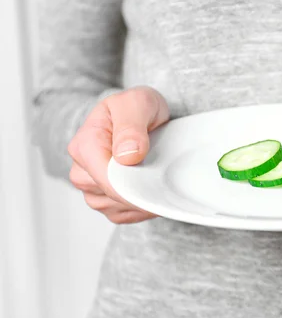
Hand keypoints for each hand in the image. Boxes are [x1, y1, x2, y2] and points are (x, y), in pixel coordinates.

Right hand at [67, 86, 169, 223]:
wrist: (140, 116)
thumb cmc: (136, 108)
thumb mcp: (138, 103)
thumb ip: (131, 125)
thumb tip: (127, 154)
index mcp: (84, 145)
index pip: (106, 180)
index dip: (133, 188)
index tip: (157, 186)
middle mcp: (82, 170)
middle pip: (112, 197)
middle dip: (140, 192)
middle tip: (163, 174)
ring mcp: (91, 187)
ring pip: (116, 208)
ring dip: (140, 200)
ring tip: (156, 176)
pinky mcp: (103, 200)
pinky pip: (121, 215)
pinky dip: (139, 208)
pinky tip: (149, 189)